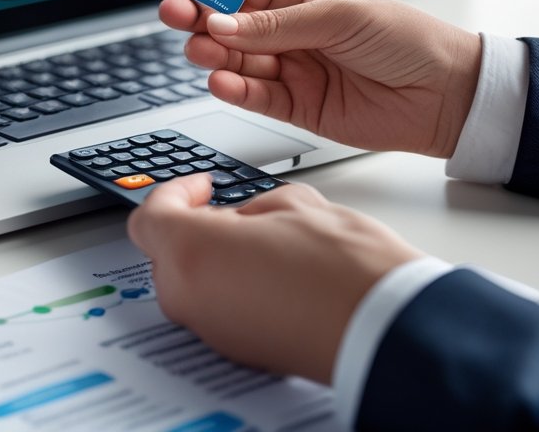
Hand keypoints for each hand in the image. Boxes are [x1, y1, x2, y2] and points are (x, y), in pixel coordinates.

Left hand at [127, 174, 422, 382]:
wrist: (388, 328)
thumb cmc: (346, 267)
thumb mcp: (293, 205)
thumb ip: (249, 207)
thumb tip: (243, 218)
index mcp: (193, 253)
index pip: (150, 218)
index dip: (174, 194)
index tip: (201, 187)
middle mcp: (192, 298)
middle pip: (165, 254)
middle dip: (192, 228)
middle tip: (228, 212)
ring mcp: (213, 330)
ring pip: (191, 284)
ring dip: (212, 260)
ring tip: (261, 243)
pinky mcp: (239, 351)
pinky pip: (217, 311)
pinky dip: (231, 290)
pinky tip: (272, 277)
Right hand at [160, 0, 480, 157]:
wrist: (446, 95)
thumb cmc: (407, 40)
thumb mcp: (339, 16)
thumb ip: (276, 25)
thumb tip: (223, 23)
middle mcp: (290, 34)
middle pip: (230, 26)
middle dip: (200, 20)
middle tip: (176, 16)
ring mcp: (292, 71)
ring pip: (237, 61)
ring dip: (213, 55)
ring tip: (199, 51)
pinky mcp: (296, 107)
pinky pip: (255, 97)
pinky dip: (235, 89)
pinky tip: (221, 80)